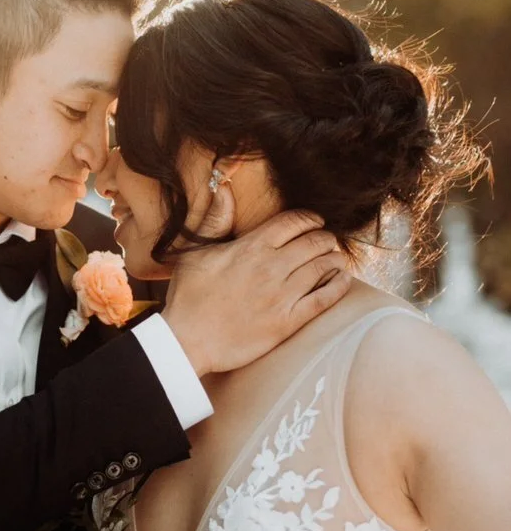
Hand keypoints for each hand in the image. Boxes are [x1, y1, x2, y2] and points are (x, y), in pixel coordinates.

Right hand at [162, 185, 350, 375]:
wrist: (187, 342)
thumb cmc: (188, 297)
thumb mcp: (194, 252)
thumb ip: (214, 219)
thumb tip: (223, 188)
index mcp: (251, 247)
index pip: (293, 222)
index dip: (309, 218)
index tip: (315, 221)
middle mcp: (271, 267)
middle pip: (314, 242)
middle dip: (325, 237)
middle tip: (327, 240)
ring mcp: (282, 296)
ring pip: (322, 267)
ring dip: (334, 259)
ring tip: (335, 258)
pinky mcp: (287, 322)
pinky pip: (324, 299)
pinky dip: (339, 286)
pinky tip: (343, 280)